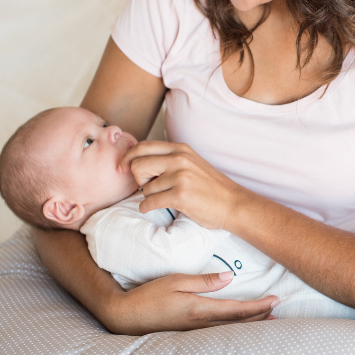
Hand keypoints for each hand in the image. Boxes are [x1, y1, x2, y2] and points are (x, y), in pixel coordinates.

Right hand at [104, 271, 277, 334]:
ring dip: (250, 323)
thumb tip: (229, 277)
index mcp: (200, 308)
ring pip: (230, 329)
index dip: (259, 306)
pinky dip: (235, 326)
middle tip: (278, 308)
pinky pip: (219, 331)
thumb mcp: (176, 280)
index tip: (275, 300)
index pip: (237, 309)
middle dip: (260, 316)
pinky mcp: (189, 333)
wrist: (125, 316)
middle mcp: (201, 323)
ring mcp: (195, 331)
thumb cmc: (149, 294)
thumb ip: (204, 281)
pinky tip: (240, 323)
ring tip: (267, 317)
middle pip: (239, 322)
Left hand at [122, 141, 251, 230]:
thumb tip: (137, 162)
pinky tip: (156, 208)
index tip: (121, 168)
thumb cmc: (211, 187)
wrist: (233, 204)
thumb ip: (169, 159)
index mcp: (181, 149)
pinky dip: (147, 208)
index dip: (127, 157)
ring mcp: (181, 177)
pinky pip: (149, 202)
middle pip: (137, 165)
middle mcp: (180, 159)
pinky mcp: (180, 195)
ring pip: (145, 187)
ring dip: (149, 196)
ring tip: (164, 198)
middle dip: (137, 179)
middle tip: (147, 187)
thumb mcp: (192, 163)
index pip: (143, 146)